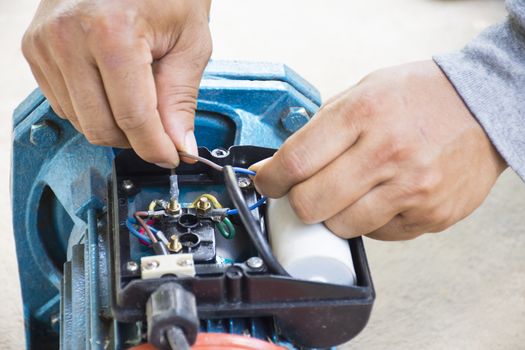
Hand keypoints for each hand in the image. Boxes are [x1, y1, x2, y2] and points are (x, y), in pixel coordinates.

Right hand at [22, 0, 211, 166]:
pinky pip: (64, 104)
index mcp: (111, 31)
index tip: (171, 156)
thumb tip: (180, 145)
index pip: (133, 117)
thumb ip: (181, 99)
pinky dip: (93, 108)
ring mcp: (45, 43)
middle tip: (161, 129)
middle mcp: (68, 37)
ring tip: (138, 94)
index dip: (156, 147)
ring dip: (115, 124)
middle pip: (101, 127)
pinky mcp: (35, 49)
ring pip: (81, 122)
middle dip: (137, 139)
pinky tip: (112, 86)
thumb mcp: (189, 42)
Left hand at [254, 61, 505, 239]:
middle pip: (312, 203)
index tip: (267, 183)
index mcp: (364, 113)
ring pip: (342, 226)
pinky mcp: (430, 215)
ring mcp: (412, 188)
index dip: (271, 179)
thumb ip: (319, 129)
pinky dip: (370, 221)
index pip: (296, 161)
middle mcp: (388, 152)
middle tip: (302, 194)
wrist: (484, 107)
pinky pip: (378, 234)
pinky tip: (383, 197)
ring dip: (334, 215)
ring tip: (350, 192)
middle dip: (297, 203)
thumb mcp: (363, 91)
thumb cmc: (418, 97)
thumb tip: (276, 165)